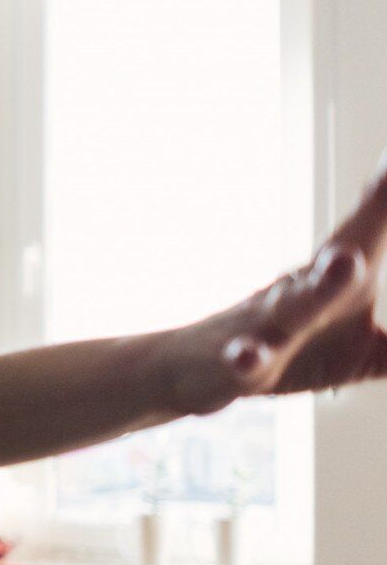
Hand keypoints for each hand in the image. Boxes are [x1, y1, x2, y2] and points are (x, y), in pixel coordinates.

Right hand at [176, 166, 386, 412]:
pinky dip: (243, 357)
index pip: (371, 230)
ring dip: (320, 285)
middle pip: (341, 257)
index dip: (386, 196)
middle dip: (374, 218)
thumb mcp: (368, 349)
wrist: (196, 368)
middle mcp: (302, 291)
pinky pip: (242, 362)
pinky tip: (245, 356)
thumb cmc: (296, 351)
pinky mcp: (236, 364)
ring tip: (347, 261)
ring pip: (294, 304)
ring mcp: (266, 325)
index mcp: (336, 280)